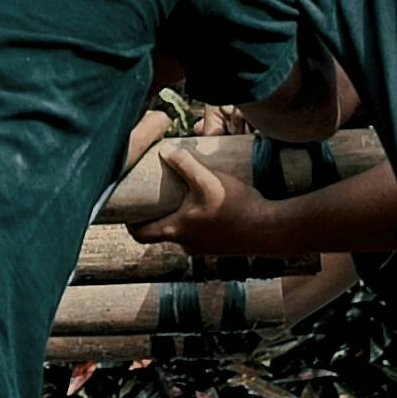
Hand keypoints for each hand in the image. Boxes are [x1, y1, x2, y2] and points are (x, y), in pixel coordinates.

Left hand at [122, 137, 272, 267]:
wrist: (271, 230)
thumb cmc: (237, 206)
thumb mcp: (209, 180)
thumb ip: (185, 164)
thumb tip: (164, 149)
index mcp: (176, 231)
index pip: (140, 235)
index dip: (129, 223)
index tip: (125, 208)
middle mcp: (187, 244)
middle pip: (160, 231)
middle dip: (155, 214)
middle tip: (153, 194)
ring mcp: (205, 248)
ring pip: (182, 232)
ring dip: (178, 216)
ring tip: (180, 195)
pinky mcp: (221, 246)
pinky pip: (200, 233)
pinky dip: (197, 221)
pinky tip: (205, 204)